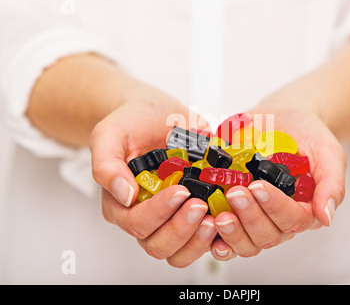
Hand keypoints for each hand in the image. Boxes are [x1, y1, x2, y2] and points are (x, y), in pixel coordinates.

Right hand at [90, 95, 216, 266]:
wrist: (157, 113)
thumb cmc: (131, 123)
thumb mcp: (110, 135)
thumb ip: (107, 165)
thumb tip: (125, 196)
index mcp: (122, 204)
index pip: (137, 224)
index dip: (159, 212)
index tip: (181, 191)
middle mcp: (147, 216)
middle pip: (159, 245)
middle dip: (181, 229)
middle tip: (200, 205)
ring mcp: (172, 217)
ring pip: (182, 250)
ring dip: (200, 239)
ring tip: (216, 216)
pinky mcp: (195, 213)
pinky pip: (205, 238)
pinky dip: (218, 234)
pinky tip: (227, 217)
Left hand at [210, 105, 346, 260]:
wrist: (282, 119)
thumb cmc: (307, 135)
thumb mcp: (328, 152)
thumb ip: (331, 184)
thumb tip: (327, 217)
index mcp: (304, 209)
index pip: (292, 220)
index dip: (275, 207)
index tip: (259, 186)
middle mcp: (278, 219)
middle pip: (266, 236)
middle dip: (249, 217)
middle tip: (236, 192)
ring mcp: (254, 217)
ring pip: (245, 242)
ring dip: (231, 231)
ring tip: (218, 212)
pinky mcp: (232, 211)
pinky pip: (222, 236)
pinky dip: (212, 236)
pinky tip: (206, 225)